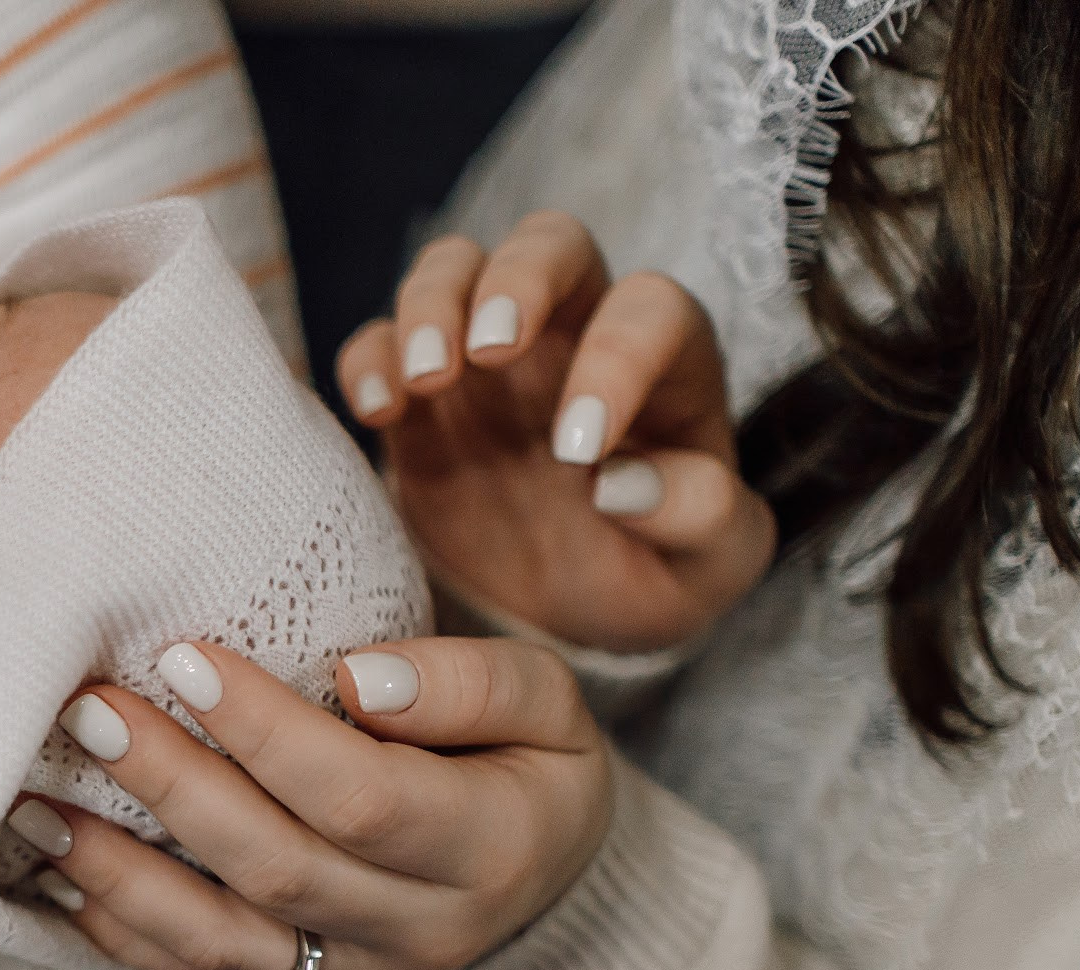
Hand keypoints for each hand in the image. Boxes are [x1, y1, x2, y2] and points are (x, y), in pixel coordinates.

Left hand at [18, 638, 609, 969]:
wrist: (539, 879)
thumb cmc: (524, 760)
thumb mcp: (545, 701)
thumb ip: (469, 682)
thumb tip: (356, 678)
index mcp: (489, 847)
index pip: (361, 795)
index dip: (267, 731)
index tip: (183, 657)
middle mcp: (421, 930)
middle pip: (276, 868)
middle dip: (173, 787)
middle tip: (90, 709)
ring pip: (222, 944)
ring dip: (119, 875)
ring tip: (35, 805)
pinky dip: (121, 928)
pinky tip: (58, 868)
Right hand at [341, 212, 774, 653]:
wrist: (566, 614)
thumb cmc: (652, 572)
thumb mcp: (709, 566)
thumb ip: (701, 517)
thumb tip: (624, 484)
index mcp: (666, 364)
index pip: (650, 312)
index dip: (615, 360)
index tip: (576, 451)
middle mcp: (575, 336)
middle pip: (552, 244)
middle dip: (518, 278)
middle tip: (488, 349)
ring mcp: (487, 359)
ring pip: (455, 267)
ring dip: (431, 305)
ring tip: (424, 380)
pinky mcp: (418, 399)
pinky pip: (378, 341)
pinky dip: (369, 359)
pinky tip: (378, 412)